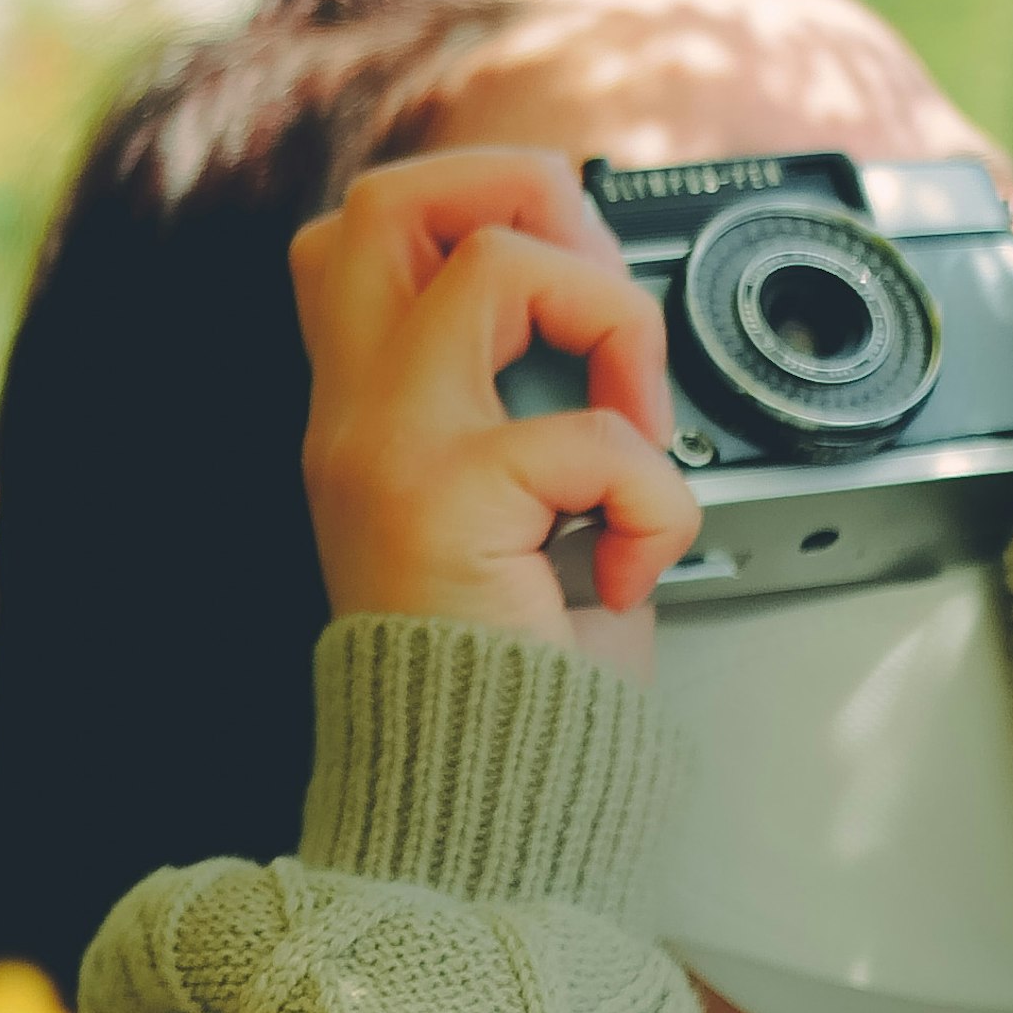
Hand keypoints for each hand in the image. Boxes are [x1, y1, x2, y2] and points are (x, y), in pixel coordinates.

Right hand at [291, 145, 702, 654]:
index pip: (358, 234)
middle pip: (389, 197)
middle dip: (523, 197)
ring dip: (612, 321)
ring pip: (495, 257)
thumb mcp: (503, 514)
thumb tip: (607, 313)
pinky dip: (657, 496)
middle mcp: (356, 417)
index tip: (564, 289)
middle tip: (595, 303)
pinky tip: (634, 565)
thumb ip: (517, 411)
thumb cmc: (509, 680)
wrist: (475, 814)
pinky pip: (595, 433)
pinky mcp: (445, 500)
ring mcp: (389, 448)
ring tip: (635, 424)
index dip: (469, 208)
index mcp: (364, 414)